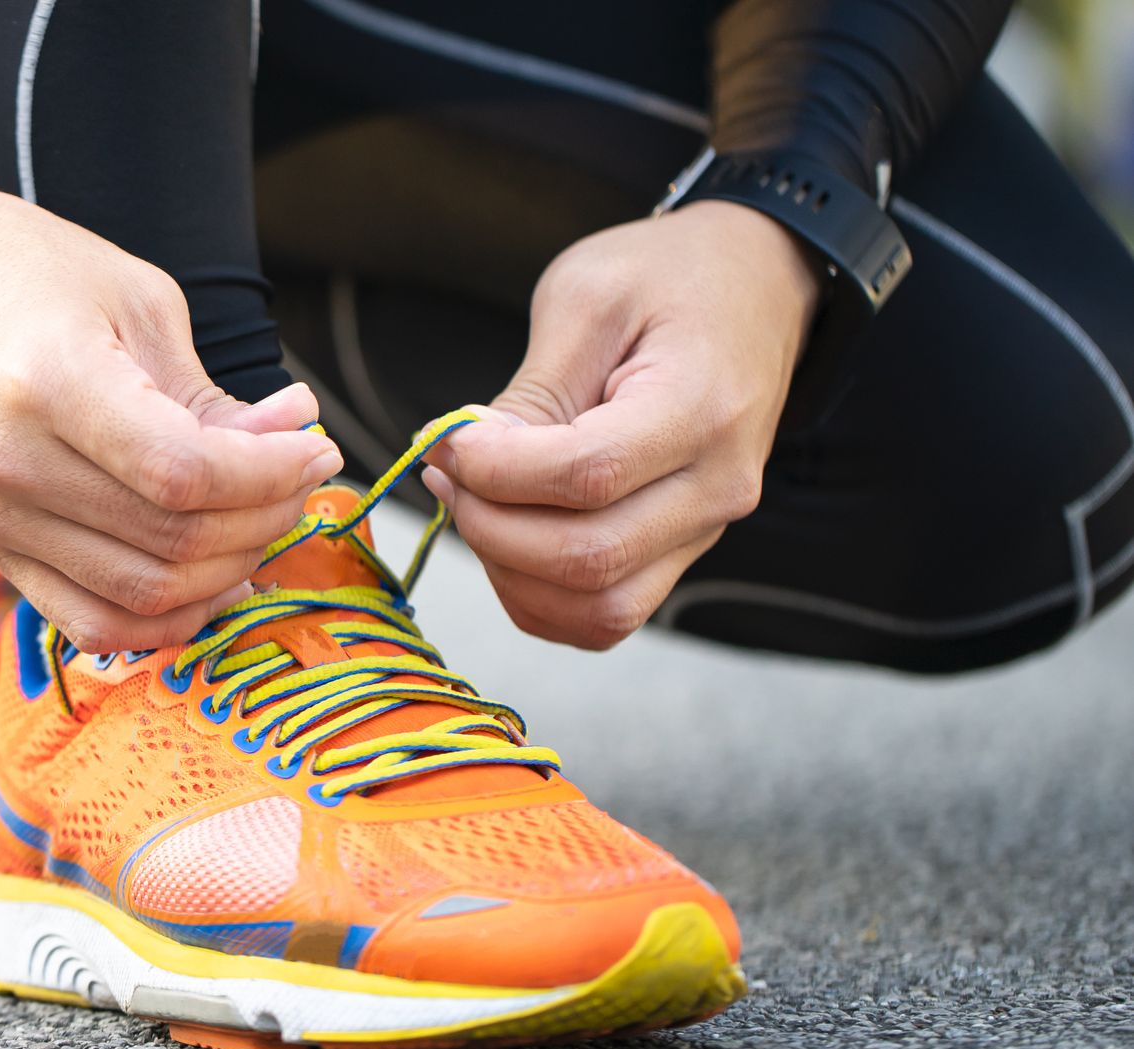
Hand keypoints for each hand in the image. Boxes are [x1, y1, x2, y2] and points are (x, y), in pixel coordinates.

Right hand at [0, 158, 340, 651]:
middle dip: (265, 518)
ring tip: (260, 518)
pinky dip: (163, 618)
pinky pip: (92, 622)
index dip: (272, 476)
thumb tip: (289, 443)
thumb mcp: (133, 298)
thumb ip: (207, 392)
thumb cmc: (17, 269)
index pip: (187, 475)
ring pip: (142, 596)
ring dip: (227, 571)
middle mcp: (12, 466)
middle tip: (298, 474)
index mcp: (52, 384)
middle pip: (174, 543)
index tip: (315, 447)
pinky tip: (208, 579)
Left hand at [421, 200, 819, 648]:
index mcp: (701, 409)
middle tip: (448, 471)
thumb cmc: (666, 279)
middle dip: (489, 526)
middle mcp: (717, 487)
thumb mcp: (587, 298)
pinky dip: (537, 595)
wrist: (753, 286)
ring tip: (472, 501)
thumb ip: (532, 392)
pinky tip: (504, 535)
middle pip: (587, 560)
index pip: (586, 476)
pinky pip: (603, 616)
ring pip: (596, 609)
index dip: (497, 471)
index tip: (448, 440)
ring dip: (508, 571)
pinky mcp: (680, 552)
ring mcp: (704, 531)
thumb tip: (466, 461)